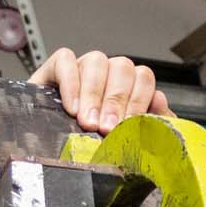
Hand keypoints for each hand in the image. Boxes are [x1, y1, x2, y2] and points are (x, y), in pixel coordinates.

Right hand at [30, 47, 172, 132]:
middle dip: (116, 101)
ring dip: (94, 94)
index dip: (138, 101)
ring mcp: (82, 67)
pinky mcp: (56, 67)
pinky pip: (66, 60)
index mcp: (128, 86)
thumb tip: (160, 102)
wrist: (45, 146)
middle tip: (107, 128)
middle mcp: (107, 73)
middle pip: (122, 68)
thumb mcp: (121, 139)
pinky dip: (70, 83)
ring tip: (88, 122)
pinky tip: (71, 107)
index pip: (143, 78)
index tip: (128, 127)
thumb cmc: (88, 143)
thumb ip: (149, 123)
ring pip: (96, 62)